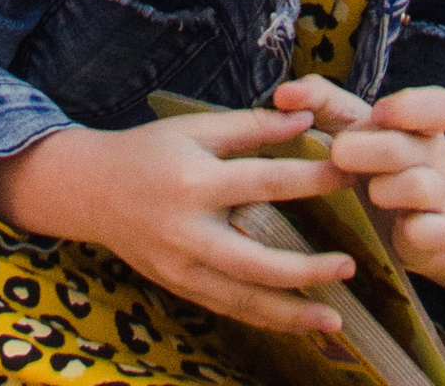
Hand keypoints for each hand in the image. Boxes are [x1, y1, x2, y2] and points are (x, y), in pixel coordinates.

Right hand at [0, 111, 354, 334]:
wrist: (92, 191)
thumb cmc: (149, 151)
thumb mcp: (196, 128)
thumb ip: (252, 126)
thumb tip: (306, 120)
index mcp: (196, 183)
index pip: (265, 182)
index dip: (312, 180)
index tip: (351, 177)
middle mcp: (189, 233)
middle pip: (256, 261)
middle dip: (306, 270)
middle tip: (349, 266)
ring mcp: (182, 269)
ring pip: (243, 300)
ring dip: (291, 314)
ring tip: (334, 320)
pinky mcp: (179, 288)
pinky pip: (228, 309)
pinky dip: (264, 320)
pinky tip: (296, 323)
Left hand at [287, 82, 444, 300]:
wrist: (407, 217)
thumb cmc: (370, 158)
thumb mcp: (349, 124)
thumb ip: (319, 101)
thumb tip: (282, 94)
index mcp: (417, 124)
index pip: (438, 105)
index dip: (411, 107)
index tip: (378, 113)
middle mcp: (431, 156)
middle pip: (410, 148)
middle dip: (374, 149)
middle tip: (339, 152)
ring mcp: (437, 197)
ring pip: (424, 187)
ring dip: (394, 189)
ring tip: (372, 193)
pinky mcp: (435, 236)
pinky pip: (441, 232)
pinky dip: (425, 230)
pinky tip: (406, 229)